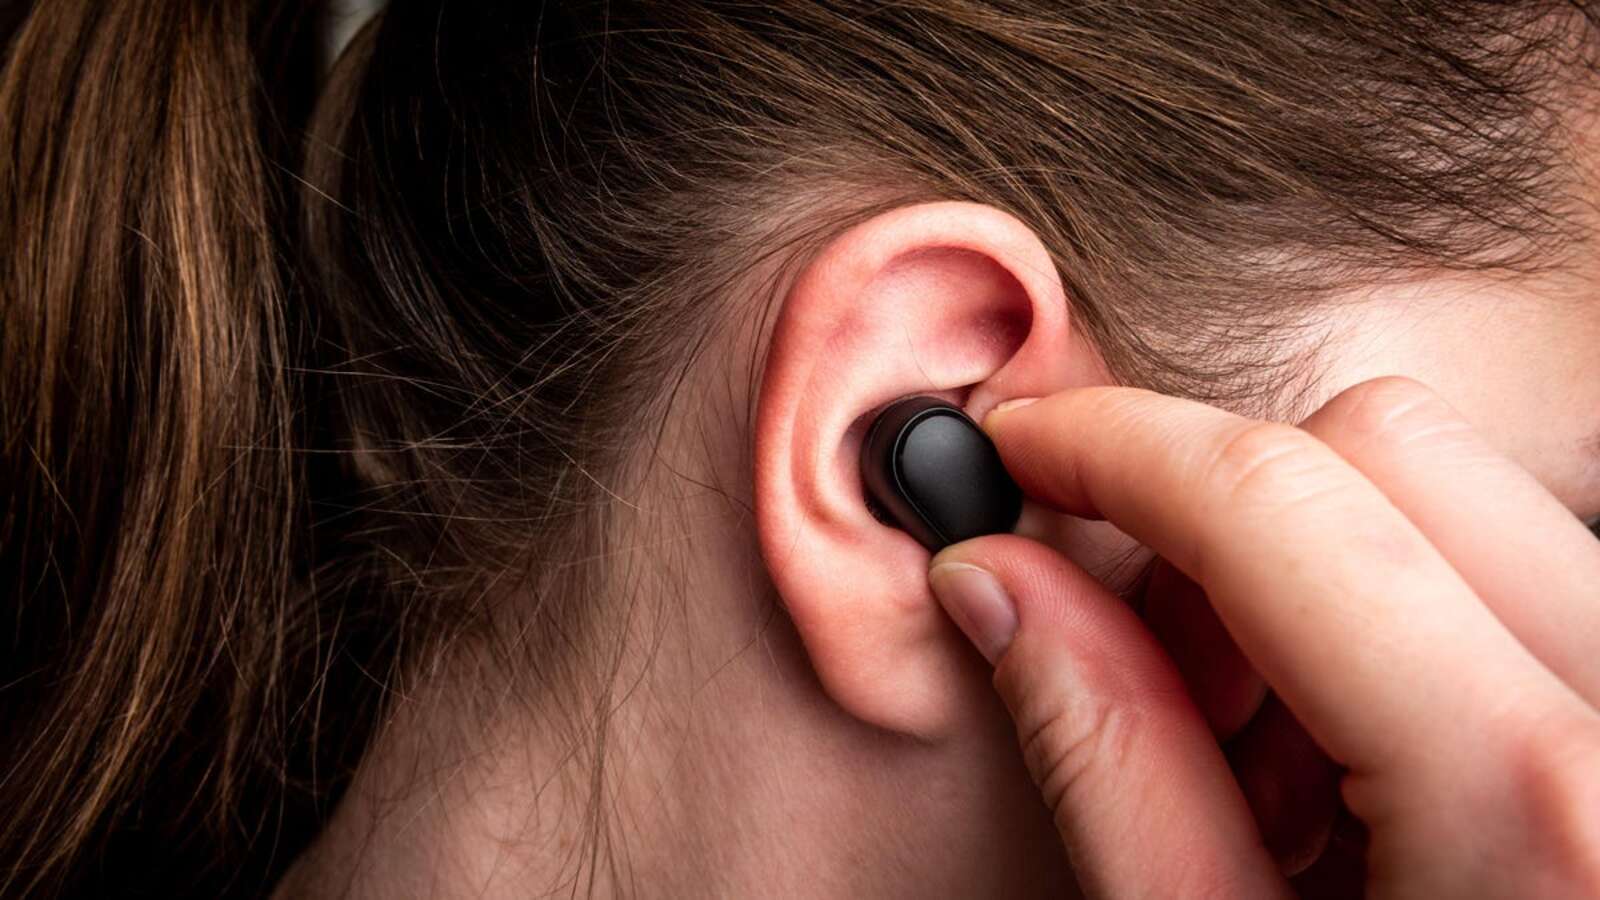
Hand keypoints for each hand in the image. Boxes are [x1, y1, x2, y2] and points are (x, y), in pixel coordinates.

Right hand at [928, 377, 1599, 897]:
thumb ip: (1107, 753)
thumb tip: (1000, 585)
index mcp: (1533, 805)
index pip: (1278, 500)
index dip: (1115, 447)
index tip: (1027, 452)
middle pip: (1386, 450)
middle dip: (1224, 517)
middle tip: (1160, 668)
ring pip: (1469, 494)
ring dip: (1321, 570)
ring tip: (1273, 757)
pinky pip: (1535, 573)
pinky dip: (1413, 617)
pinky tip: (1364, 768)